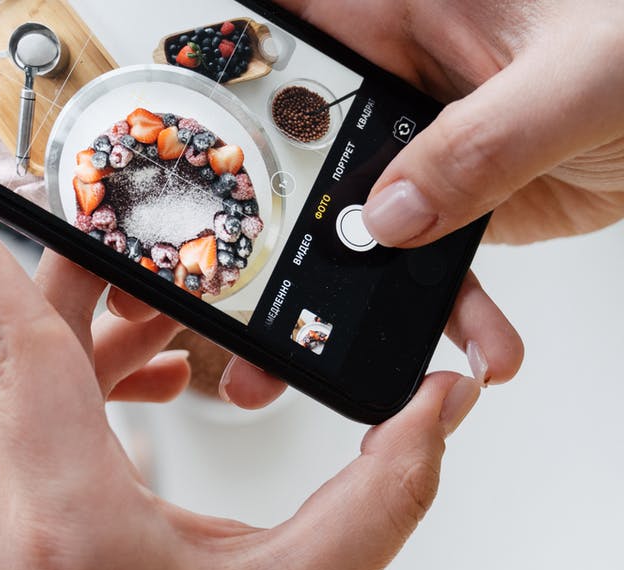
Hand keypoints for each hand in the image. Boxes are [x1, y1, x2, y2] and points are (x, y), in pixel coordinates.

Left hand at [0, 157, 482, 569]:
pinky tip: (144, 403)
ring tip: (181, 352)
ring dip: (103, 347)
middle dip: (107, 288)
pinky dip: (79, 397)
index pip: (5, 329)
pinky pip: (23, 429)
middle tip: (174, 256)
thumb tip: (433, 410)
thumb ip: (380, 495)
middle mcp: (0, 506)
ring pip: (25, 385)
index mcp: (64, 505)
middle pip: (31, 341)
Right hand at [112, 1, 623, 403]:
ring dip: (343, 301)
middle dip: (261, 232)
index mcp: (401, 17)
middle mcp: (397, 82)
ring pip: (355, 226)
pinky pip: (433, 262)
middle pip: (298, 158)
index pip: (279, 42)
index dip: (215, 77)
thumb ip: (478, 146)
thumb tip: (389, 218)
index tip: (169, 133)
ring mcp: (426, 146)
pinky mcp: (461, 198)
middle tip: (229, 297)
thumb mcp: (573, 83)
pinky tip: (478, 348)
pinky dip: (451, 314)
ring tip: (320, 362)